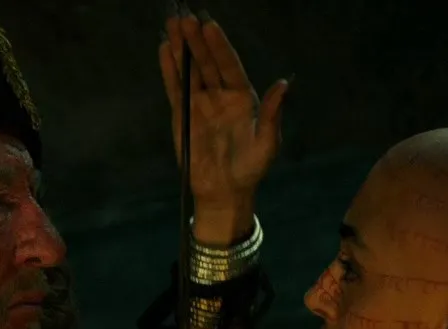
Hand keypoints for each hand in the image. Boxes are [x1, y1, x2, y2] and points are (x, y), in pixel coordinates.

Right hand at [158, 12, 288, 244]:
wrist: (225, 192)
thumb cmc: (250, 169)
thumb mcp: (267, 143)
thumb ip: (272, 113)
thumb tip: (283, 84)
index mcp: (242, 97)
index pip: (229, 65)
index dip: (219, 46)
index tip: (210, 26)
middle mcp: (221, 95)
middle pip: (207, 62)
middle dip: (196, 40)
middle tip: (185, 17)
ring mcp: (200, 103)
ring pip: (189, 70)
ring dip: (181, 48)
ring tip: (172, 24)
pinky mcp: (182, 115)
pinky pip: (175, 88)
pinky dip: (169, 70)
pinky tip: (164, 49)